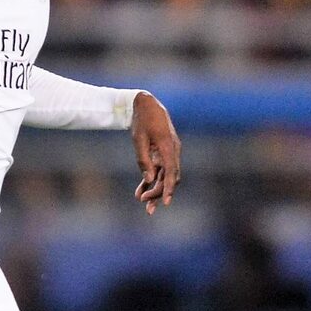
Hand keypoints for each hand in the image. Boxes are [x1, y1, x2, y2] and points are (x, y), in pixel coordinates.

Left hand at [130, 92, 181, 214]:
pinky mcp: (162, 154)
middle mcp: (172, 152)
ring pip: (164, 176)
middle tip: (145, 204)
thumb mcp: (138, 139)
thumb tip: (150, 179)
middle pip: (169, 178)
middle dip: (159, 193)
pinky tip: (141, 191)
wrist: (147, 105)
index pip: (171, 172)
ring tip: (143, 203)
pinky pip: (159, 170)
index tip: (166, 203)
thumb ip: (143, 159)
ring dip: (155, 189)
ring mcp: (168, 153)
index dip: (169, 188)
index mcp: (169, 147)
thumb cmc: (142, 120)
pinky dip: (151, 180)